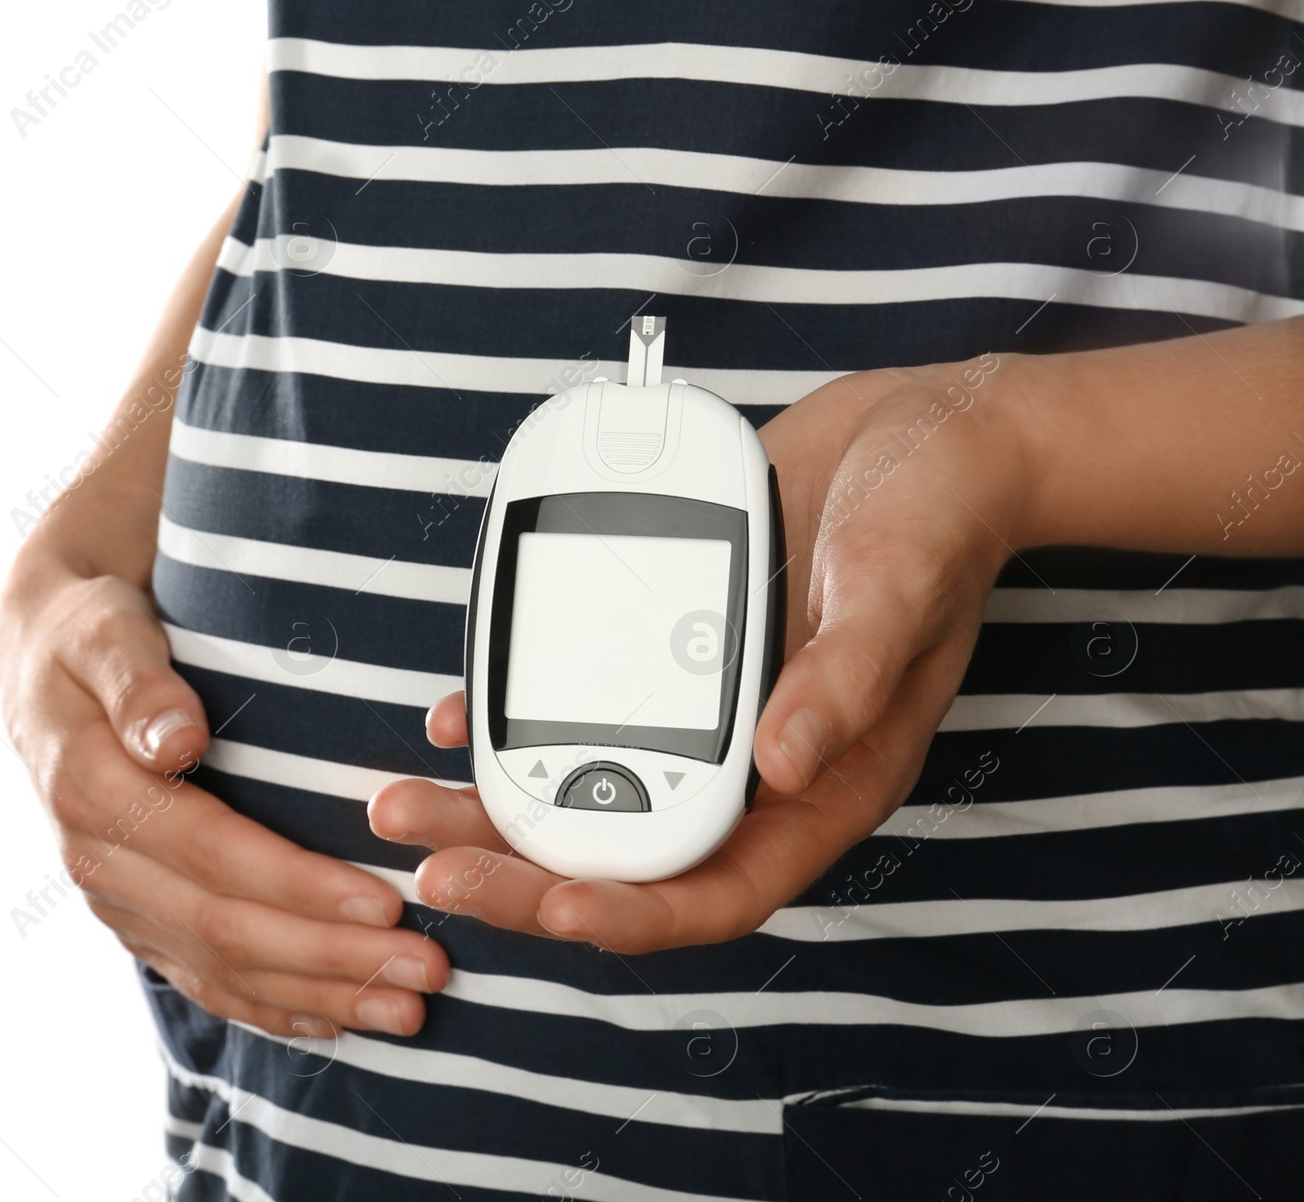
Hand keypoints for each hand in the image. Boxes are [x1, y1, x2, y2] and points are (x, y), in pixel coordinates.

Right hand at [0, 549, 448, 1035]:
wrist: (42, 660)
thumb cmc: (90, 634)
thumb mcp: (103, 632)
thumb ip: (137, 682)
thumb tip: (174, 736)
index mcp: (94, 792)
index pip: (212, 853)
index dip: (298, 883)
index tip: (381, 899)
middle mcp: (101, 861)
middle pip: (226, 927)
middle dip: (332, 955)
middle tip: (425, 968)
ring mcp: (117, 899)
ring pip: (223, 967)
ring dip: (320, 993)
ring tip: (406, 1011)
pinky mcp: (137, 915)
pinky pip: (203, 977)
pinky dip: (271, 1005)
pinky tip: (334, 1018)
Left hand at [367, 353, 1034, 952]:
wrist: (916, 430)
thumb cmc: (934, 514)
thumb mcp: (896, 584)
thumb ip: (844, 676)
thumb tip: (782, 767)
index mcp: (824, 776)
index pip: (725, 883)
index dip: (640, 911)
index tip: (555, 908)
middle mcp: (758, 758)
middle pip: (633, 851)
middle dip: (528, 871)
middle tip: (431, 866)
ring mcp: (710, 703)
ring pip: (595, 784)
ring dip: (503, 805)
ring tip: (408, 802)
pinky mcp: (677, 644)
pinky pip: (589, 702)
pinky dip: (522, 717)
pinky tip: (462, 716)